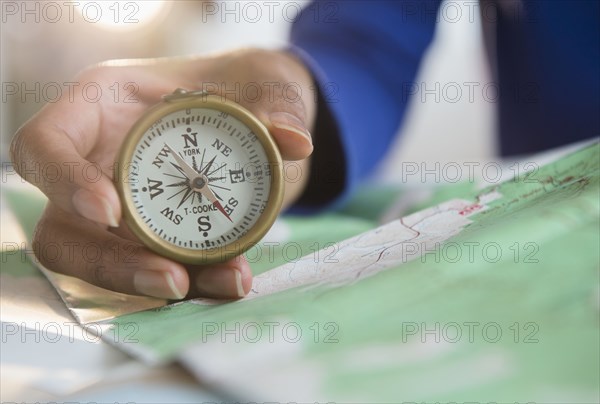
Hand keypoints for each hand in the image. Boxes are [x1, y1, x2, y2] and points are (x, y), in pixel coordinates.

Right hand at [11, 49, 314, 299]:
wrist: (257, 117)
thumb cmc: (241, 85)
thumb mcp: (262, 81)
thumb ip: (277, 105)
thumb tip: (295, 141)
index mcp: (103, 106)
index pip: (46, 144)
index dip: (63, 181)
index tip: (109, 211)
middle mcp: (97, 162)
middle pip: (65, 226)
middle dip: (111, 262)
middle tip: (171, 280)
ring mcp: (117, 206)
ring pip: (104, 261)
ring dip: (154, 283)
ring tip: (225, 282)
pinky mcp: (147, 238)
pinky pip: (151, 268)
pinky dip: (192, 281)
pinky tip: (234, 280)